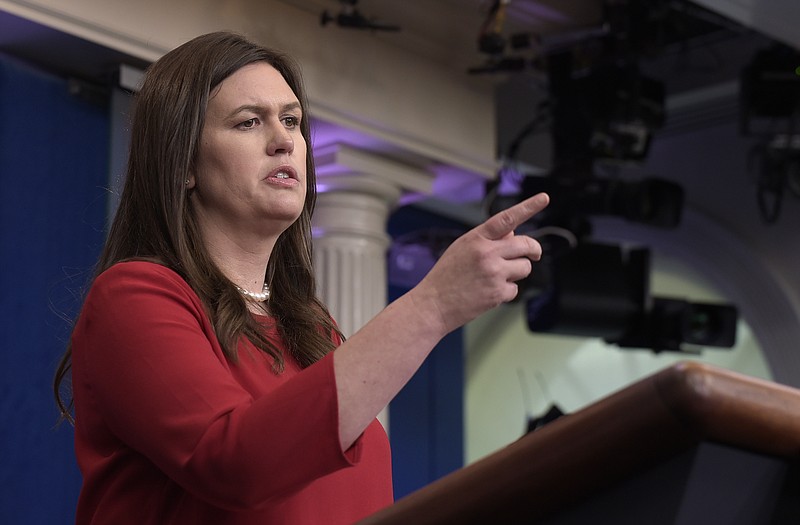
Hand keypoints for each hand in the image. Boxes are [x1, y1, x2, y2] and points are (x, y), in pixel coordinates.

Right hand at [413, 192, 549, 333]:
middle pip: (526, 245)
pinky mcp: (497, 293)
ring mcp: (493, 273)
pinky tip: (488, 291)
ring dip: (517, 272)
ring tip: (496, 277)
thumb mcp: (461, 248)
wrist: (433, 304)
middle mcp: (487, 253)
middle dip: (533, 250)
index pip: (507, 218)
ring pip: (525, 267)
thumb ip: (487, 239)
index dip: (528, 207)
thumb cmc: (446, 276)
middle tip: (533, 254)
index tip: (543, 198)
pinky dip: (506, 291)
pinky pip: (515, 289)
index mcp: (476, 238)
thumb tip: (513, 234)